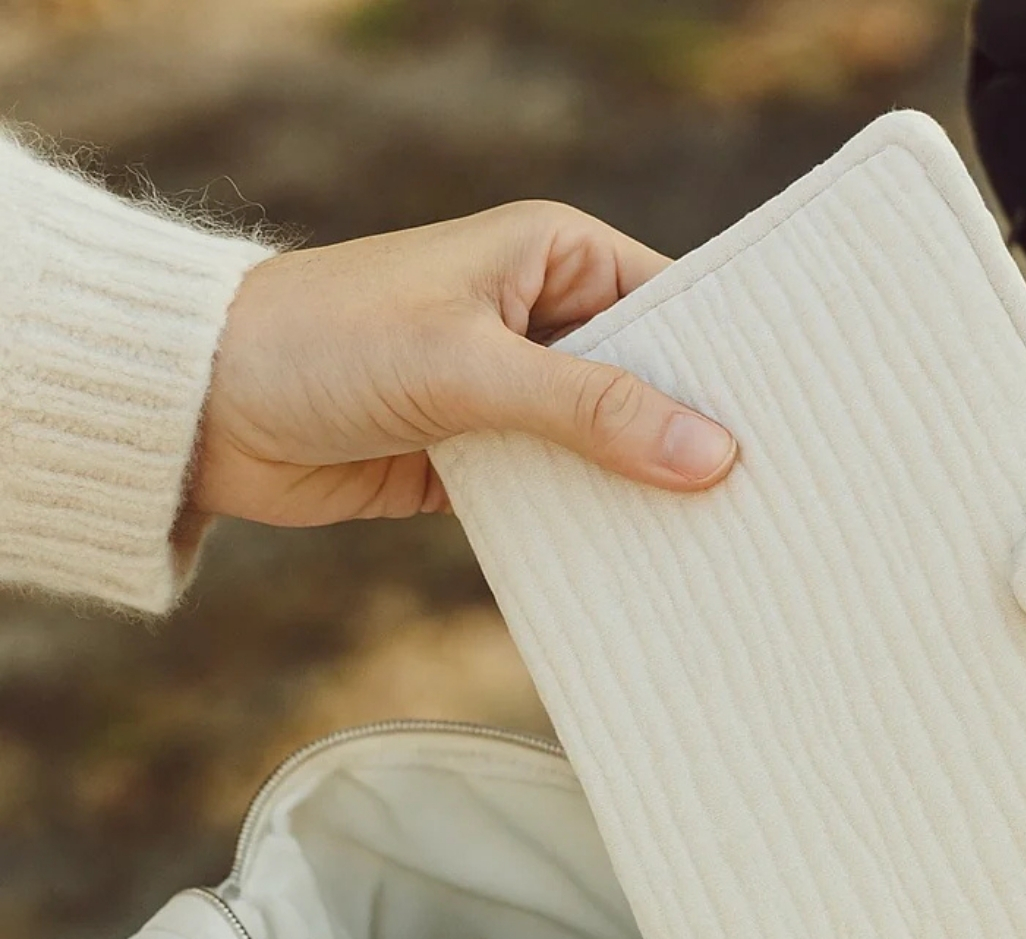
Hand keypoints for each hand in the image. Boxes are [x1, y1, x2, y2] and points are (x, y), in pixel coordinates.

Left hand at [190, 202, 737, 525]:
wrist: (205, 407)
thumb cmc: (327, 344)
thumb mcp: (470, 368)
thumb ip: (591, 410)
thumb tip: (710, 455)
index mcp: (552, 256)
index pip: (672, 305)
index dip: (727, 366)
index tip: (790, 428)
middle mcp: (541, 319)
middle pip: (649, 384)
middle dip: (693, 440)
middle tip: (768, 500)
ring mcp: (513, 393)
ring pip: (606, 446)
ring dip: (643, 492)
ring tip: (721, 543)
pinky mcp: (481, 458)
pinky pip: (558, 493)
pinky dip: (588, 525)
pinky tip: (638, 565)